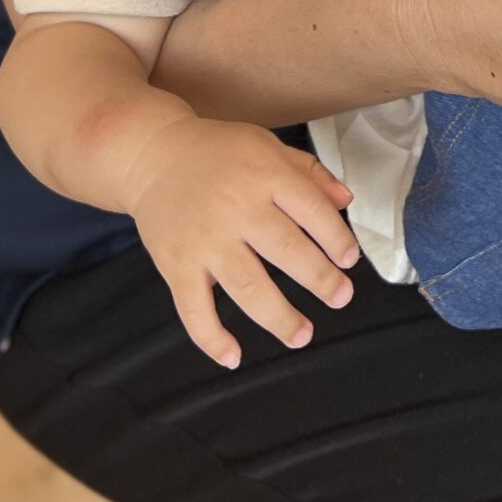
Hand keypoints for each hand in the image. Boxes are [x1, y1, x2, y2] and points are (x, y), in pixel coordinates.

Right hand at [124, 116, 361, 368]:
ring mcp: (205, 240)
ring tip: (302, 335)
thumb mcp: (267, 145)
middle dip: (319, 280)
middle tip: (340, 298)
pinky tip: (233, 356)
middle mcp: (236, 208)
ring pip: (247, 287)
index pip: (311, 210)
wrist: (152, 155)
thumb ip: (309, 173)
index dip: (335, 238)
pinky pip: (194, 308)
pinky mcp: (176, 264)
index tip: (349, 260)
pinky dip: (211, 337)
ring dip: (278, 317)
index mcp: (264, 174)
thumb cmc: (217, 152)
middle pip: (285, 250)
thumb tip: (346, 201)